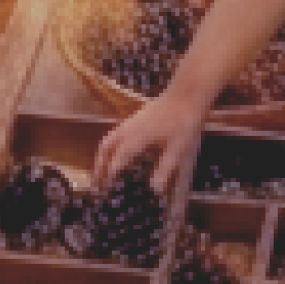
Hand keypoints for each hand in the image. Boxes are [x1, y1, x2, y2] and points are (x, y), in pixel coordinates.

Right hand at [93, 89, 207, 194]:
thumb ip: (166, 168)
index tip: (105, 188)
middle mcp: (130, 129)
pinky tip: (116, 155)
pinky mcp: (137, 118)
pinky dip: (109, 148)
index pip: (118, 158)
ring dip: (102, 156)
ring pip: (109, 140)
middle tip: (96, 184)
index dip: (110, 173)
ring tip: (101, 172)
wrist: (188, 93)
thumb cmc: (185, 121)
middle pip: (106, 148)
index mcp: (138, 137)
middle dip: (99, 166)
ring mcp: (132, 121)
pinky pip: (115, 134)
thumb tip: (154, 190)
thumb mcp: (179, 148)